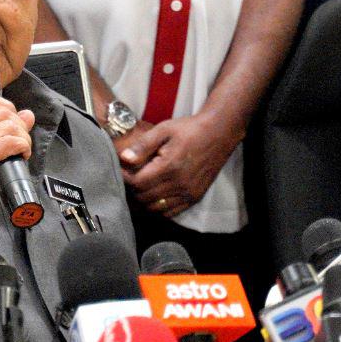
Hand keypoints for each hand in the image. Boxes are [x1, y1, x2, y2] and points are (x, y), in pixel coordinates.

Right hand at [0, 92, 35, 234]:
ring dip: (23, 139)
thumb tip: (27, 114)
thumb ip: (1, 129)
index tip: (12, 126)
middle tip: (20, 144)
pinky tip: (20, 157)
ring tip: (20, 152)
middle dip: (20, 127)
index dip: (7, 108)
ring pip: (10, 126)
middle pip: (3, 111)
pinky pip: (11, 141)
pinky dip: (22, 148)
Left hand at [118, 111, 243, 217]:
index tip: (121, 170)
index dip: (125, 178)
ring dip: (144, 199)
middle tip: (129, 177)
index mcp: (170, 166)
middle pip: (144, 197)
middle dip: (132, 189)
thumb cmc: (189, 129)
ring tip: (141, 186)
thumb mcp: (164, 129)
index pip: (137, 183)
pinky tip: (155, 194)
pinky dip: (158, 207)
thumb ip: (143, 145)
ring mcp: (188, 193)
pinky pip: (170, 212)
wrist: (219, 133)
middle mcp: (180, 184)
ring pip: (155, 208)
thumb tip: (124, 158)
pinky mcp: (195, 197)